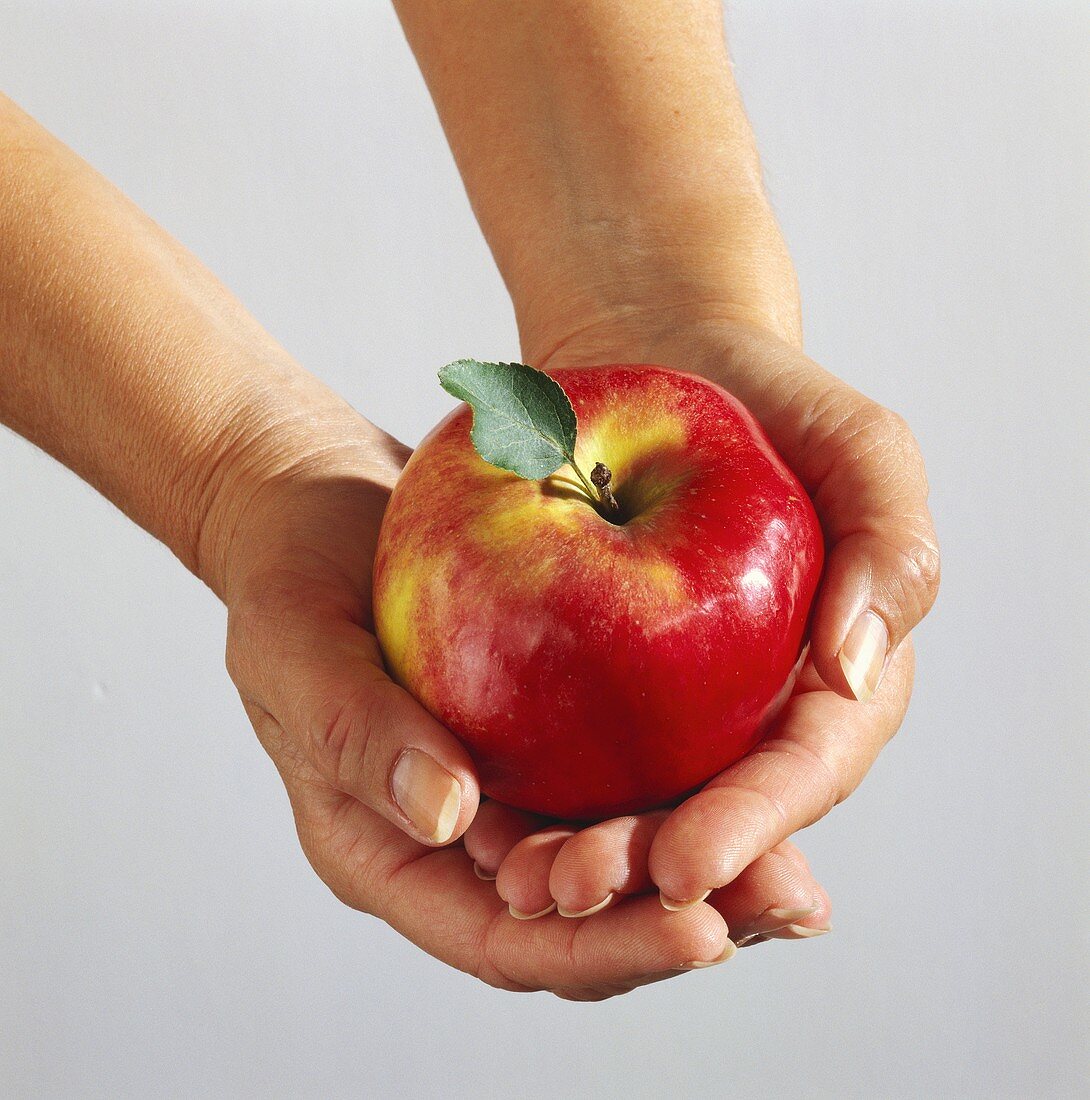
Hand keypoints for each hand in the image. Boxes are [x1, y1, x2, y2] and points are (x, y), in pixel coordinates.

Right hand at [208, 411, 834, 996]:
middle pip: (581, 922)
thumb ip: (356, 732)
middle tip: (786, 902)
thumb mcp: (296, 648)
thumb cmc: (288, 581)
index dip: (601, 948)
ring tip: (799, 874)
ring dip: (707, 872)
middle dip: (682, 924)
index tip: (699, 930)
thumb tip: (447, 814)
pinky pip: (627, 779)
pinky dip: (693, 791)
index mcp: (390, 853)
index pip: (504, 940)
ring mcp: (510, 789)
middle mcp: (462, 841)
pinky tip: (762, 774)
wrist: (315, 508)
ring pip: (619, 861)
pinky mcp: (547, 732)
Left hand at [468, 311, 937, 924]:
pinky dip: (534, 795)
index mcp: (837, 683)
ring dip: (580, 858)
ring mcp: (678, 704)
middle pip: (713, 818)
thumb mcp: (861, 448)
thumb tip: (855, 666)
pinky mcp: (601, 682)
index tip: (684, 869)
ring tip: (513, 881)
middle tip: (569, 890)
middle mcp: (758, 712)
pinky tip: (478, 824)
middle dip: (647, 874)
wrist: (661, 358)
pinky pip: (571, 752)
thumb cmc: (772, 398)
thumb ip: (893, 548)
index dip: (753, 829)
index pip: (805, 772)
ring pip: (635, 807)